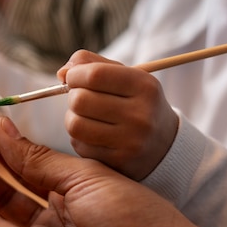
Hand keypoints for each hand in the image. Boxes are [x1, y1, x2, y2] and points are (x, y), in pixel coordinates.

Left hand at [57, 49, 178, 179]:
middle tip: (81, 99)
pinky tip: (94, 135)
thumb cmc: (137, 103)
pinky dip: (79, 138)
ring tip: (85, 116)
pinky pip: (79, 145)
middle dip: (73, 97)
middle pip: (80, 100)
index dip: (74, 75)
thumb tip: (62, 72)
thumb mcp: (127, 77)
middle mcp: (140, 115)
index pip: (95, 75)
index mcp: (144, 86)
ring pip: (75, 125)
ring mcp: (130, 141)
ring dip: (73, 118)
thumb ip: (94, 65)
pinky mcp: (118, 162)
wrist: (165, 145)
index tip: (73, 78)